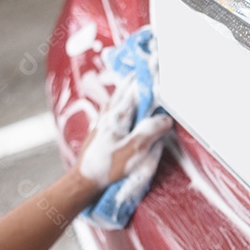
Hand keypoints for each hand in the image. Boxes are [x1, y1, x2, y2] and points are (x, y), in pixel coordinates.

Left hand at [73, 76, 172, 190]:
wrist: (84, 181)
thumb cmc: (109, 167)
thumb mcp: (135, 151)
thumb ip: (150, 132)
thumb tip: (165, 119)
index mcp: (118, 117)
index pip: (136, 92)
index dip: (147, 81)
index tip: (155, 69)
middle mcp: (109, 116)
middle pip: (123, 92)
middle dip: (134, 81)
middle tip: (144, 71)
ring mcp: (102, 123)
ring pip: (115, 100)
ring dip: (124, 91)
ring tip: (132, 84)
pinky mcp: (99, 133)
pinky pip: (110, 112)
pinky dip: (117, 105)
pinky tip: (117, 108)